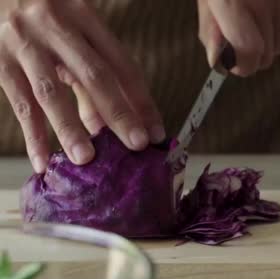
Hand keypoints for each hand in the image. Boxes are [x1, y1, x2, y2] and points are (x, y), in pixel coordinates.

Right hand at [0, 0, 164, 172]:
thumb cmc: (42, 14)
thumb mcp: (72, 31)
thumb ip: (90, 75)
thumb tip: (106, 128)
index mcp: (85, 16)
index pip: (122, 65)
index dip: (142, 101)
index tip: (155, 132)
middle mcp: (56, 26)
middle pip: (95, 75)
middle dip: (119, 114)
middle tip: (136, 144)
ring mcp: (25, 43)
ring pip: (51, 92)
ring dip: (70, 129)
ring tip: (86, 159)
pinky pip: (20, 103)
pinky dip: (32, 135)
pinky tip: (42, 160)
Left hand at [197, 0, 279, 75]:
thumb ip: (210, 26)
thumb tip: (218, 58)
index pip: (249, 50)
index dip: (243, 65)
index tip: (237, 64)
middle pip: (267, 53)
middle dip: (254, 51)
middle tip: (244, 31)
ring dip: (270, 35)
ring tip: (259, 8)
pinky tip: (274, 1)